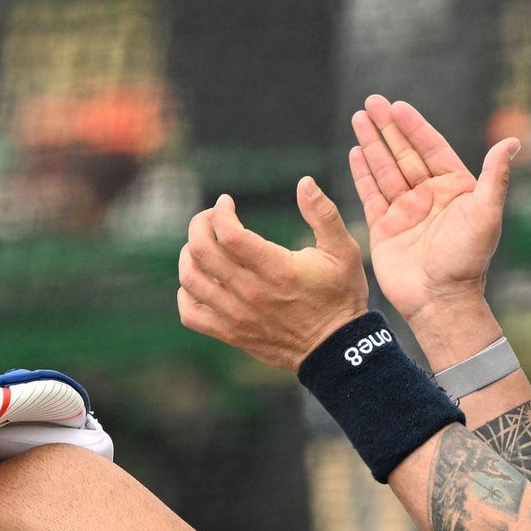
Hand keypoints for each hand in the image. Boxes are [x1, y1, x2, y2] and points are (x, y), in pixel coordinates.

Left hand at [177, 178, 368, 370]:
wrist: (337, 349)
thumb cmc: (341, 295)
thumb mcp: (344, 250)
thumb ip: (323, 214)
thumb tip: (304, 182)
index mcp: (277, 269)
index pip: (228, 234)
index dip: (220, 212)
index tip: (227, 202)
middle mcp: (252, 292)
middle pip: (201, 251)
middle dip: (199, 224)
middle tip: (210, 217)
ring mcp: (238, 315)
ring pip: (190, 279)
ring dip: (189, 254)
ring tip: (202, 245)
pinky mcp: (232, 333)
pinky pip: (190, 314)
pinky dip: (186, 293)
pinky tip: (200, 281)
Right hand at [348, 95, 518, 324]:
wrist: (441, 299)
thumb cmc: (467, 259)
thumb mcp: (486, 213)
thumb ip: (494, 176)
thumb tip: (513, 141)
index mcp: (454, 189)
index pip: (432, 148)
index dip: (414, 126)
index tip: (398, 106)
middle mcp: (429, 196)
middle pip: (404, 153)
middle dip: (387, 127)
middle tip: (371, 101)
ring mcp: (405, 210)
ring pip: (385, 168)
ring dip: (371, 143)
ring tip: (358, 118)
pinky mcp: (385, 226)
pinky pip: (371, 193)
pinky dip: (362, 172)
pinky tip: (355, 151)